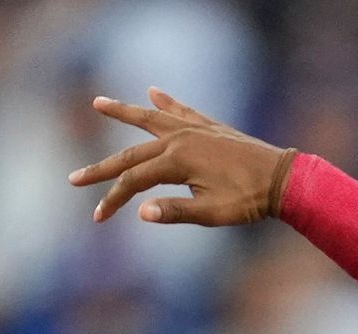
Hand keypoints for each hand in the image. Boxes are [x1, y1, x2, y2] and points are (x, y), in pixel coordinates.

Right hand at [70, 90, 294, 226]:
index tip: (97, 217)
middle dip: (102, 169)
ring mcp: (194, 129)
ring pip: (150, 119)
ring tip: (98, 102)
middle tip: (74, 178)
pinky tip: (153, 93)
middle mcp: (180, 139)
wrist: (283, 179)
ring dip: (123, 112)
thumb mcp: (212, 214)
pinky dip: (165, 103)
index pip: (133, 181)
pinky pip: (181, 111)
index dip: (112, 200)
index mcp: (177, 161)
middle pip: (131, 153)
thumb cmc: (249, 201)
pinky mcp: (209, 127)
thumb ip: (175, 212)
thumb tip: (141, 212)